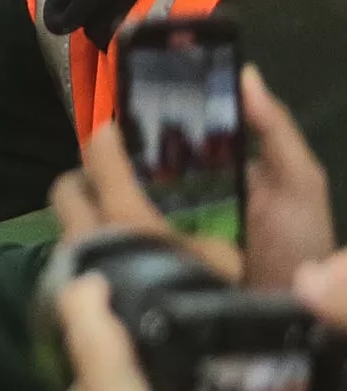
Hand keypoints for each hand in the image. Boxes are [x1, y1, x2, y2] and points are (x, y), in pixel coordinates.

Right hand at [51, 68, 333, 292]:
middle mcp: (175, 203)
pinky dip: (104, 236)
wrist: (300, 318)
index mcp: (207, 175)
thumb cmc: (302, 247)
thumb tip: (244, 72)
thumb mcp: (299, 182)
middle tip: (95, 150)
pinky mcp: (151, 270)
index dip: (135, 122)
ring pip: (112, 206)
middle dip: (108, 158)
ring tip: (89, 187)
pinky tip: (96, 225)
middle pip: (126, 170)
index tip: (114, 103)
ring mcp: (159, 239)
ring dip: (99, 196)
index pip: (160, 140)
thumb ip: (276, 130)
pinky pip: (117, 247)